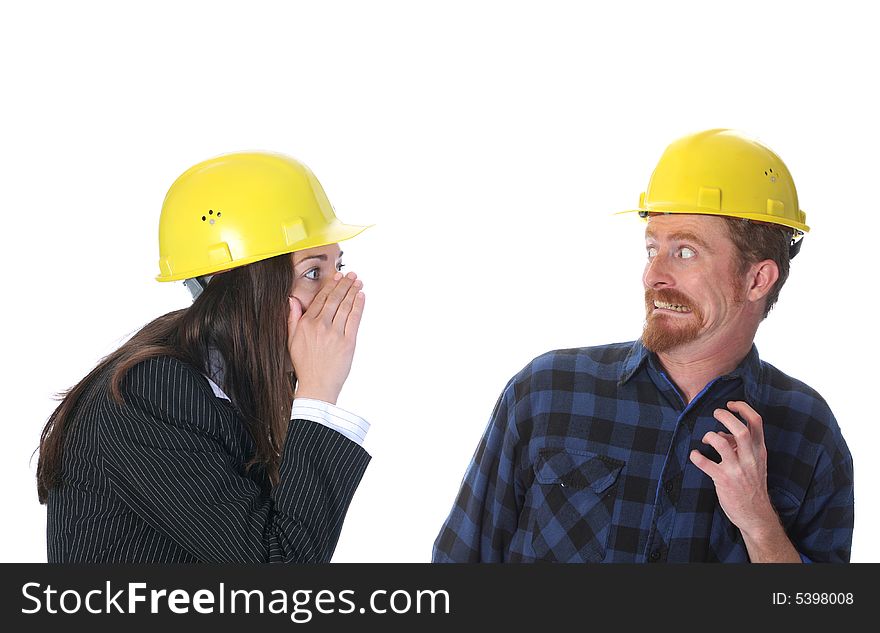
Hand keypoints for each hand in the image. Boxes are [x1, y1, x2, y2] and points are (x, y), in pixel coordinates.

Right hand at [287, 271, 364, 404]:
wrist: (317, 385)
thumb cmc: (305, 366)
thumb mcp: (291, 341)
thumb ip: (292, 319)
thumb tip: (291, 301)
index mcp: (306, 324)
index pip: (321, 299)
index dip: (331, 286)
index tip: (337, 277)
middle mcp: (320, 326)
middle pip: (334, 299)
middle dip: (344, 284)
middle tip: (352, 275)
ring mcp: (334, 333)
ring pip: (345, 306)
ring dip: (353, 291)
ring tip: (358, 282)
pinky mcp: (347, 342)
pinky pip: (354, 318)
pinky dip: (358, 306)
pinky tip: (361, 297)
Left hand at [689, 401, 777, 538]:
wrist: (756, 515)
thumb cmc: (752, 486)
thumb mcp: (754, 463)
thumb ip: (740, 447)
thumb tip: (721, 433)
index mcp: (759, 451)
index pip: (757, 422)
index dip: (743, 408)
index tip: (731, 404)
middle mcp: (750, 459)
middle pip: (740, 430)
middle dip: (725, 416)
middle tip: (716, 413)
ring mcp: (737, 470)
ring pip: (721, 443)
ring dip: (710, 436)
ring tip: (706, 439)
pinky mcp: (723, 480)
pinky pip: (705, 463)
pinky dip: (696, 456)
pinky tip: (694, 455)